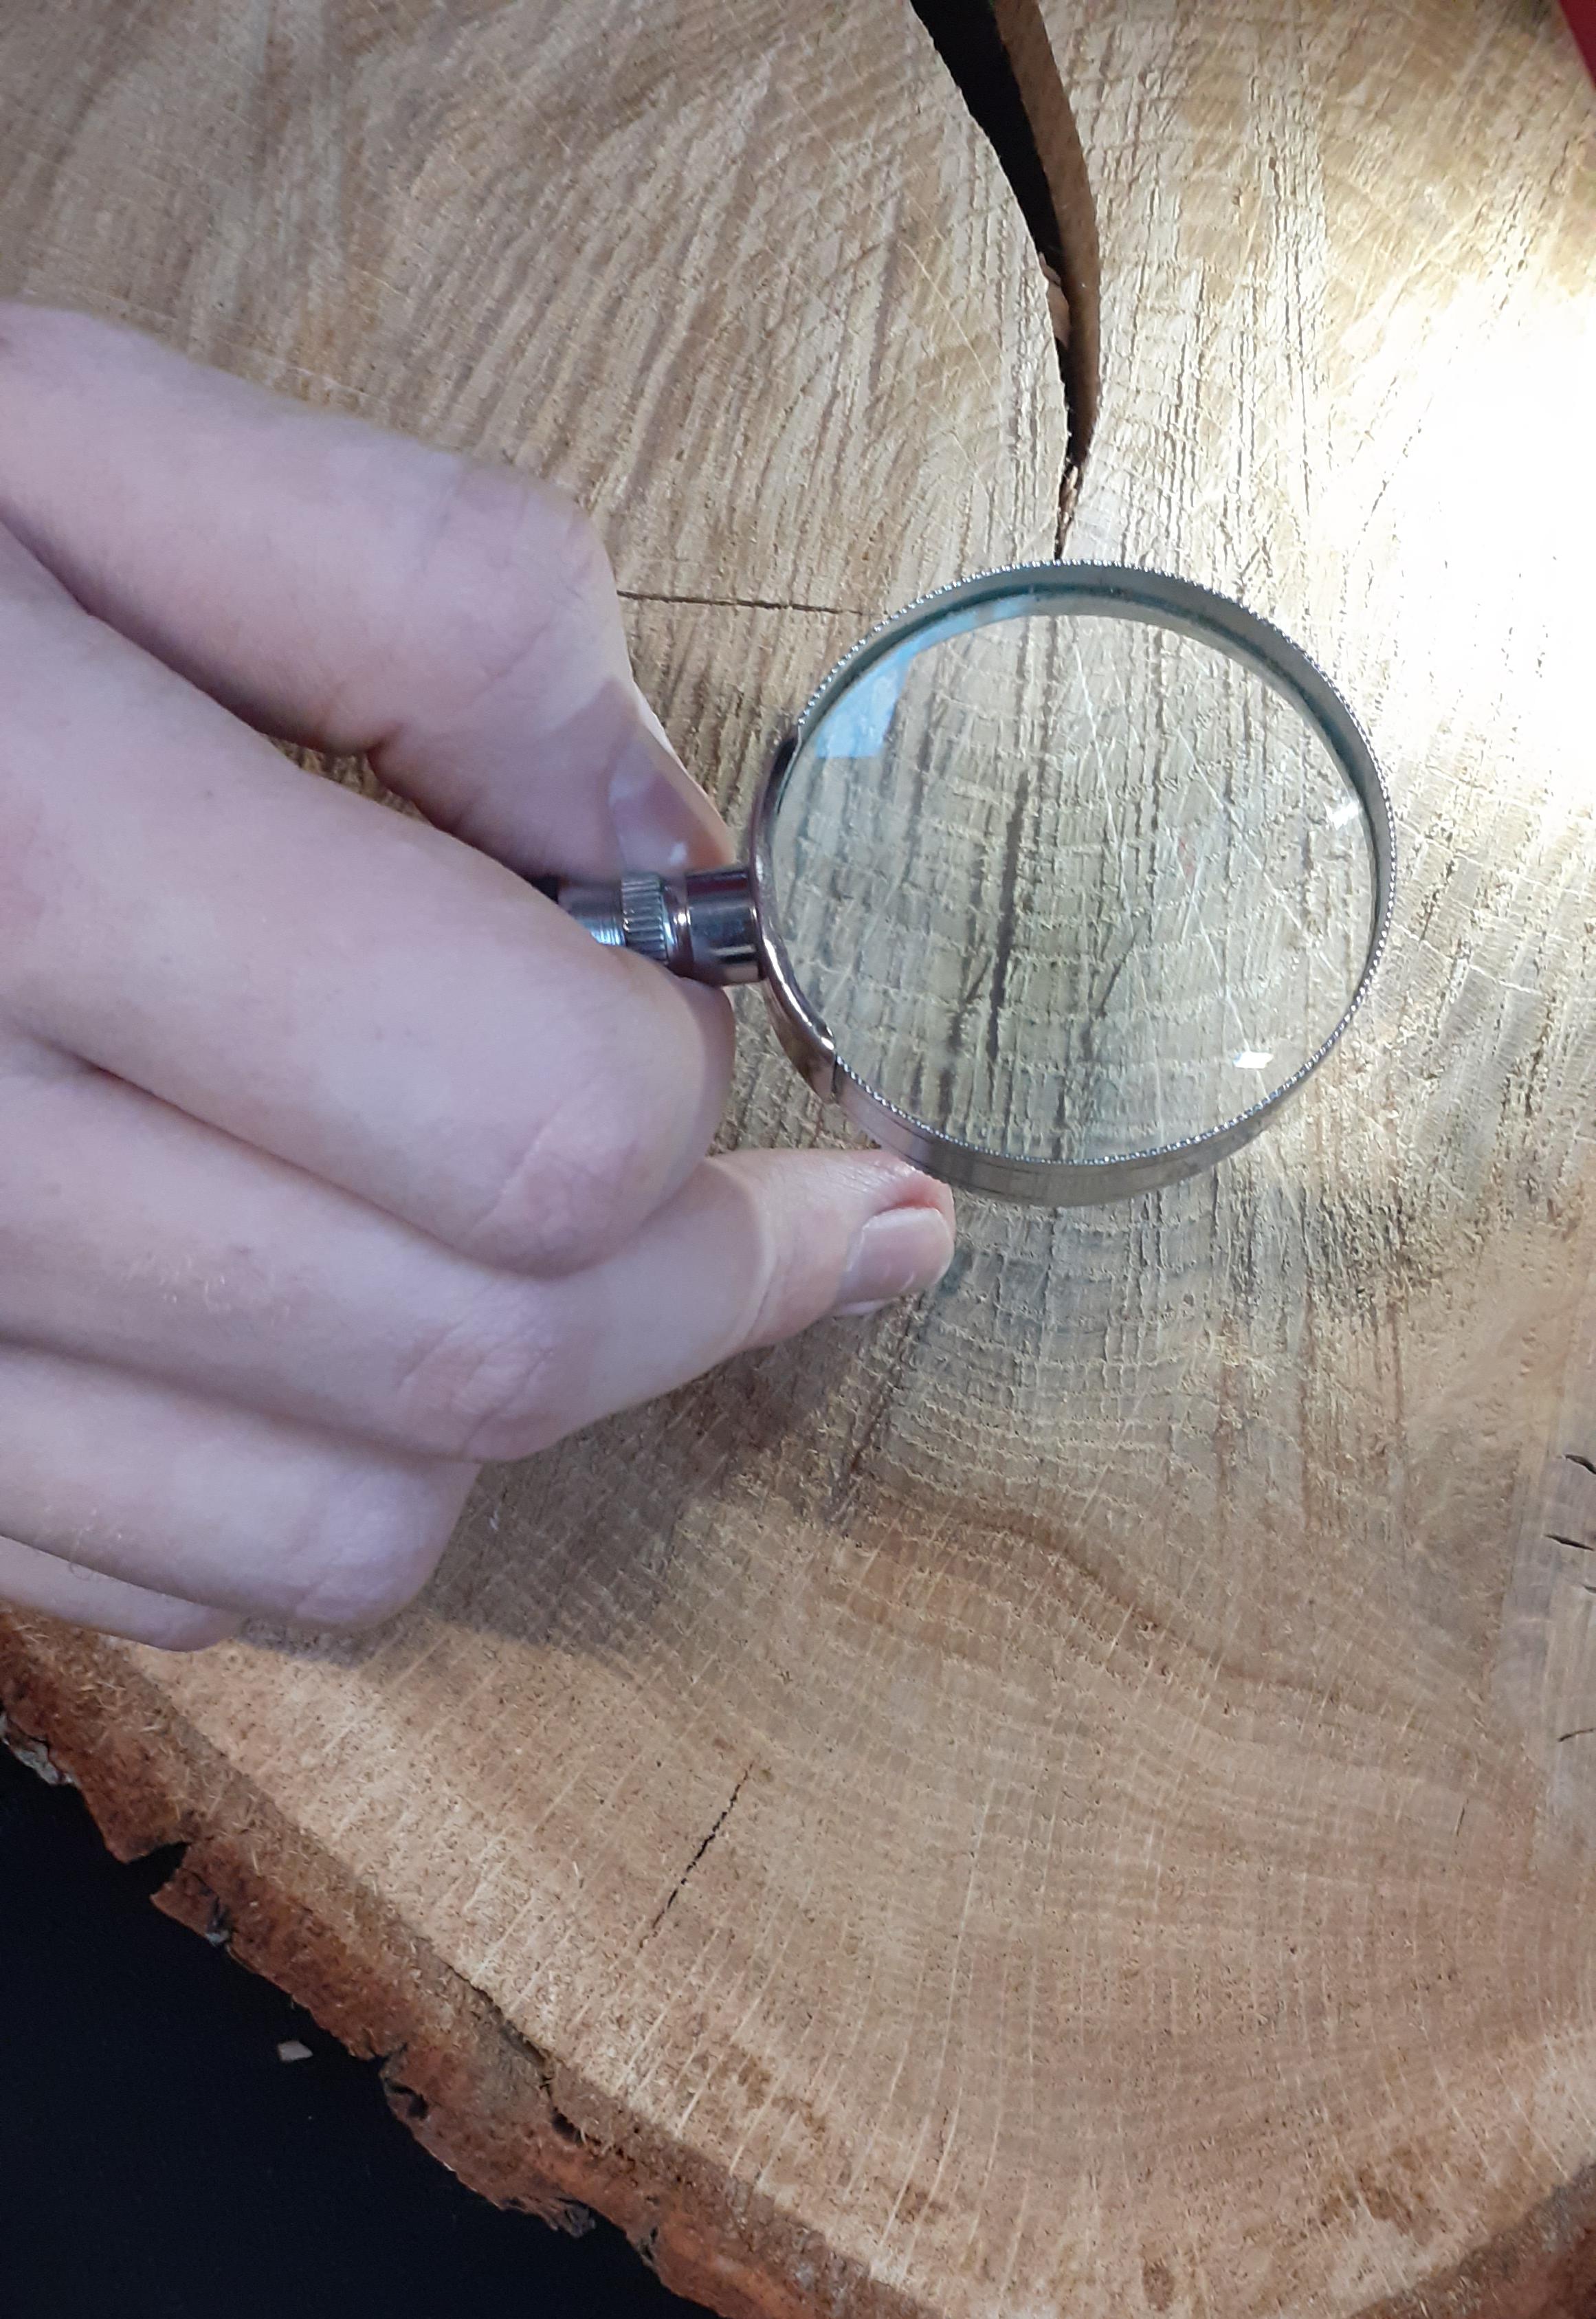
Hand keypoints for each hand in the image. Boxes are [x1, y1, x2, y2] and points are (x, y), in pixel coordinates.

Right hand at [0, 309, 953, 1648]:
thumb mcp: (63, 435)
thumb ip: (423, 602)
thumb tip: (669, 846)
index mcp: (34, 858)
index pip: (538, 1121)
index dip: (691, 1081)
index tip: (718, 1017)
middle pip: (484, 1357)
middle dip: (702, 1288)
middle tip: (794, 1214)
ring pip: (354, 1530)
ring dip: (510, 1406)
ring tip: (529, 1255)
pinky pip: (179, 1588)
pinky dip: (315, 1496)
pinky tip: (315, 1330)